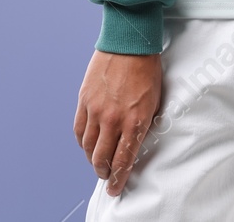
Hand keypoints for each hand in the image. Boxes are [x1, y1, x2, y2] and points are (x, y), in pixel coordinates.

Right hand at [75, 49, 161, 196]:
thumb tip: (134, 142)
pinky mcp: (84, 101)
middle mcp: (113, 119)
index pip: (123, 160)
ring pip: (88, 147)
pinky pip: (79, 130)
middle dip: (104, 173)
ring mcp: (96, 110)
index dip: (118, 179)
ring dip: (92, 159)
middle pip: (102, 158)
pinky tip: (87, 145)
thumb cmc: (147, 70)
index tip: (116, 189)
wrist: (128, 43)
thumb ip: (142, 123)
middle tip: (107, 176)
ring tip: (98, 162)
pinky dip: (82, 143)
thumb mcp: (154, 100)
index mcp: (135, 120)